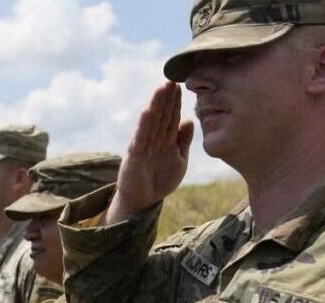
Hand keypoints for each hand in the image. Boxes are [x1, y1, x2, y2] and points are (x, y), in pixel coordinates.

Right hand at [106, 82, 194, 223]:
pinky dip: (143, 124)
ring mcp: (143, 145)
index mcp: (165, 139)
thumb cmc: (160, 180)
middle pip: (161, 114)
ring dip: (156, 104)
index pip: (172, 116)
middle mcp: (153, 138)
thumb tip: (190, 119)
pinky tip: (147, 111)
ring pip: (151, 122)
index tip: (182, 84)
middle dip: (166, 97)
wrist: (142, 201)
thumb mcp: (179, 159)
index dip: (176, 101)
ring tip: (161, 88)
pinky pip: (140, 138)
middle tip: (173, 78)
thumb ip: (184, 141)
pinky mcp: (134, 155)